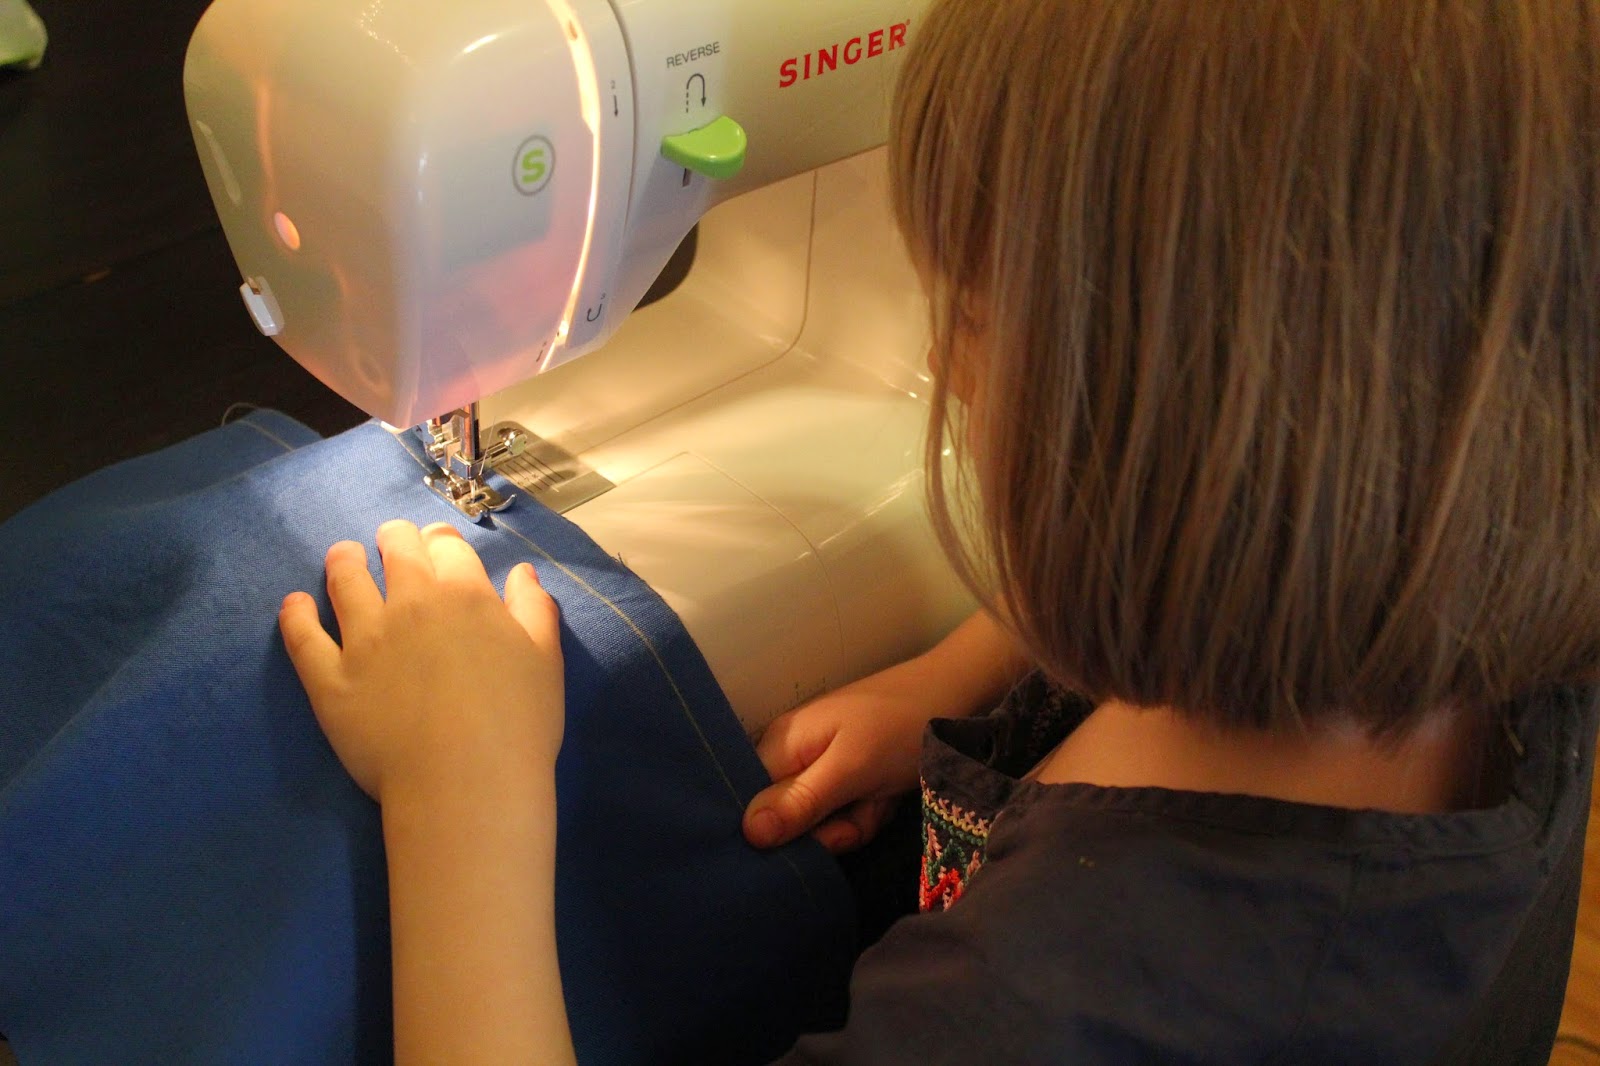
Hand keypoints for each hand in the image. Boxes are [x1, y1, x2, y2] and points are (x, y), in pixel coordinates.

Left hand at [277, 520, 563, 804]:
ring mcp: (364, 639)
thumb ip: (533, 610)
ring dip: (344, 560)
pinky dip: (296, 614)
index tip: (438, 544)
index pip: (448, 547)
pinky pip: (304, 637)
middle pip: (396, 551)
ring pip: (345, 580)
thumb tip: (521, 572)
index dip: (442, 541)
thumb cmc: (518, 725)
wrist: (466, 783)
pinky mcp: (330, 679)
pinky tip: (295, 603)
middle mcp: (411, 604)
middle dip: (394, 539)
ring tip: (343, 556)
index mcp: (466, 595)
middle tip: (391, 542)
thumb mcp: (545, 661)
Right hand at [742, 663, 936, 853]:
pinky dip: (869, 813)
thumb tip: (747, 832)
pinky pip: (844, 814)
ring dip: (855, 822)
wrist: (956, 696)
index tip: (818, 834)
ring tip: (881, 797)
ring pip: (821, 823)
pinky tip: (887, 797)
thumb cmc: (901, 725)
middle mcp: (792, 755)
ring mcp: (821, 767)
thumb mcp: (851, 768)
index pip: (751, 806)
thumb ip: (800, 801)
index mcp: (781, 744)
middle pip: (789, 821)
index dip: (778, 831)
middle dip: (829, 828)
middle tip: (861, 811)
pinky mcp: (847, 778)